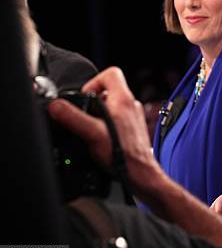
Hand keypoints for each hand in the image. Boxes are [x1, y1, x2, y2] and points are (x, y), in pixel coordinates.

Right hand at [48, 66, 159, 192]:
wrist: (140, 174)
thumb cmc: (124, 155)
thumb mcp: (92, 134)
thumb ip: (73, 118)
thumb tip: (56, 106)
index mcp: (124, 99)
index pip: (111, 73)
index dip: (93, 81)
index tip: (84, 97)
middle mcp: (131, 105)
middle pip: (109, 91)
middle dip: (92, 102)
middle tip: (84, 116)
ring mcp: (133, 117)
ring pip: (112, 106)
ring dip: (99, 115)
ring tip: (91, 130)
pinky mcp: (133, 130)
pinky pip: (117, 120)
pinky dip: (106, 126)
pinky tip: (100, 140)